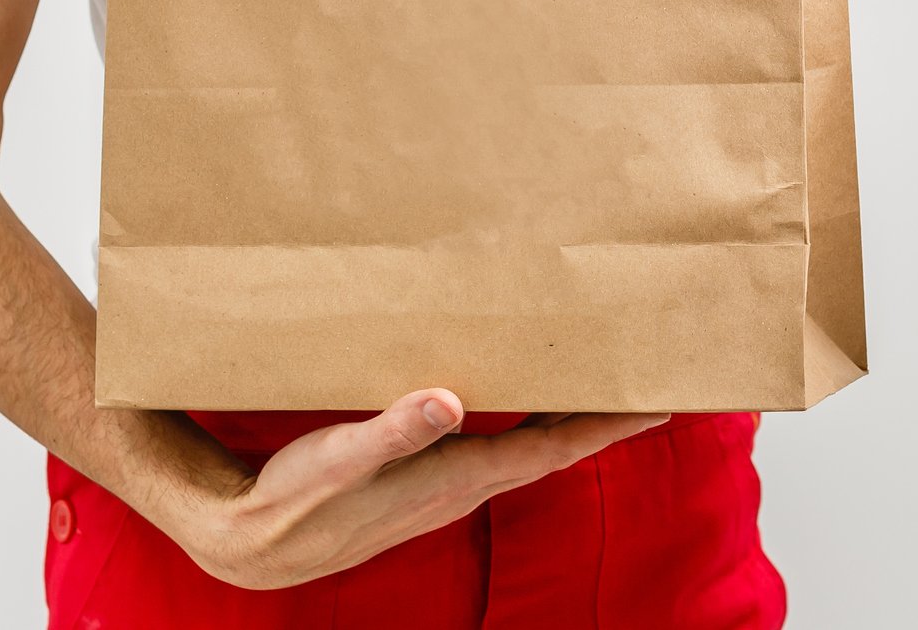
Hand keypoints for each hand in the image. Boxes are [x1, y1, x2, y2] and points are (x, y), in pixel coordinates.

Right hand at [172, 389, 667, 589]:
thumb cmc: (296, 501)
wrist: (257, 543)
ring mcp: (452, 482)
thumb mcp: (337, 461)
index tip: (660, 401)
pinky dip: (530, 416)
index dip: (608, 424)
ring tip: (607, 376)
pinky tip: (527, 391)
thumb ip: (392, 432)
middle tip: (653, 375)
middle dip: (607, 414)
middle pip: (556, 444)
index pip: (553, 447)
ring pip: (532, 445)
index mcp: (459, 475)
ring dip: (572, 414)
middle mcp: (467, 482)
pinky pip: (501, 443)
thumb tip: (447, 402)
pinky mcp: (431, 475)